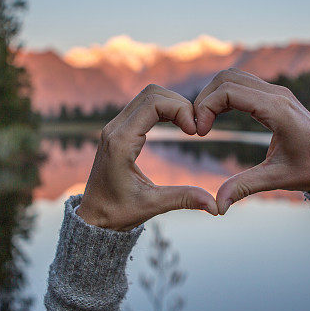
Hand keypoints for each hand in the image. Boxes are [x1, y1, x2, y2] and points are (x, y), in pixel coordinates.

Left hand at [77, 85, 217, 230]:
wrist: (93, 218)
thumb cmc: (117, 213)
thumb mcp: (152, 205)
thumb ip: (183, 199)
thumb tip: (215, 206)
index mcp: (120, 142)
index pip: (153, 103)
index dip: (180, 109)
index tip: (194, 132)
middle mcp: (114, 129)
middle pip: (151, 93)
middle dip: (179, 103)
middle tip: (195, 127)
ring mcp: (114, 127)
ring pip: (147, 96)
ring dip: (171, 104)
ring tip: (188, 126)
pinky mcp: (118, 131)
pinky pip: (142, 107)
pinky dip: (163, 109)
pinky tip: (177, 125)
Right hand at [194, 68, 309, 213]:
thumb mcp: (277, 179)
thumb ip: (244, 187)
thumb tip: (217, 206)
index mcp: (277, 110)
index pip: (229, 92)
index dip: (206, 108)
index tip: (200, 133)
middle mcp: (277, 94)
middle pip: (227, 78)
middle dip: (205, 99)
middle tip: (197, 127)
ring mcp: (277, 92)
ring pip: (233, 77)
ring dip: (213, 95)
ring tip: (204, 122)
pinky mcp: (275, 96)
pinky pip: (243, 84)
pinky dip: (224, 95)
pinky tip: (217, 117)